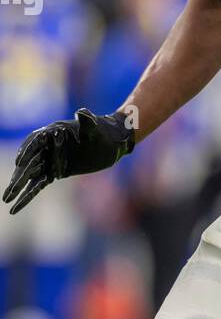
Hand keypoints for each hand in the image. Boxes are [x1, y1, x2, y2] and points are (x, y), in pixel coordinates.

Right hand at [2, 108, 134, 215]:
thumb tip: (81, 112)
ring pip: (31, 175)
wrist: (112, 142)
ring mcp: (50, 160)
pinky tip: (17, 207)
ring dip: (19, 187)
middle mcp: (48, 146)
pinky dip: (28, 195)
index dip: (27, 152)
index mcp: (53, 132)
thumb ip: (87, 122)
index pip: (35, 141)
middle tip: (9, 190)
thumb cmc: (104, 133)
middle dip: (18, 176)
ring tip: (6, 199)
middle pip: (29, 161)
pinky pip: (39, 184)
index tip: (19, 163)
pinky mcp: (56, 172)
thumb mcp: (96, 129)